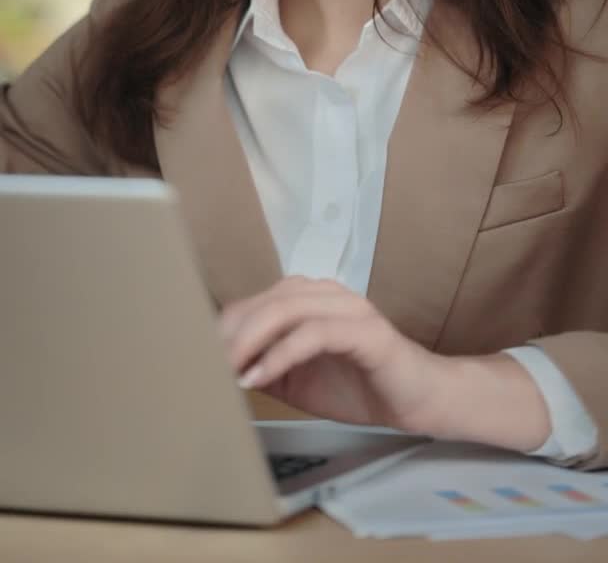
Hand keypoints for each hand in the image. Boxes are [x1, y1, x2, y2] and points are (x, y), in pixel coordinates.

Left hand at [218, 275, 444, 429]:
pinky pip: (316, 334)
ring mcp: (349, 309)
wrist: (419, 401)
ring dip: (251, 340)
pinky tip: (261, 376)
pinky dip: (282, 354)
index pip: (257, 302)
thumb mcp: (298, 380)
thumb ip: (265, 367)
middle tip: (205, 364)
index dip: (225, 328)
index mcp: (311, 299)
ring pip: (288, 308)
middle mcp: (328, 294)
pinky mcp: (367, 332)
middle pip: (268, 300)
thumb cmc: (360, 386)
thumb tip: (219, 370)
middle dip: (232, 333)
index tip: (198, 356)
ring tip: (229, 369)